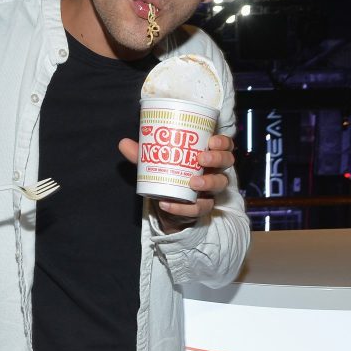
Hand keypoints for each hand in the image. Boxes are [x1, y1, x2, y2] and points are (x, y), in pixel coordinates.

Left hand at [117, 133, 235, 229]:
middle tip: (201, 159)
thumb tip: (123, 143)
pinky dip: (181, 208)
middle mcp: (214, 172)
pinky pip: (198, 209)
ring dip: (207, 183)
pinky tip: (167, 204)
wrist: (167, 204)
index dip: (223, 142)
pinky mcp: (201, 208)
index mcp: (207, 156)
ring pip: (219, 186)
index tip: (211, 141)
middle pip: (227, 164)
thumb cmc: (168, 175)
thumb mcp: (156, 164)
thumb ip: (142, 154)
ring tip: (192, 182)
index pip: (225, 146)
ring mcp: (210, 191)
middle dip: (217, 160)